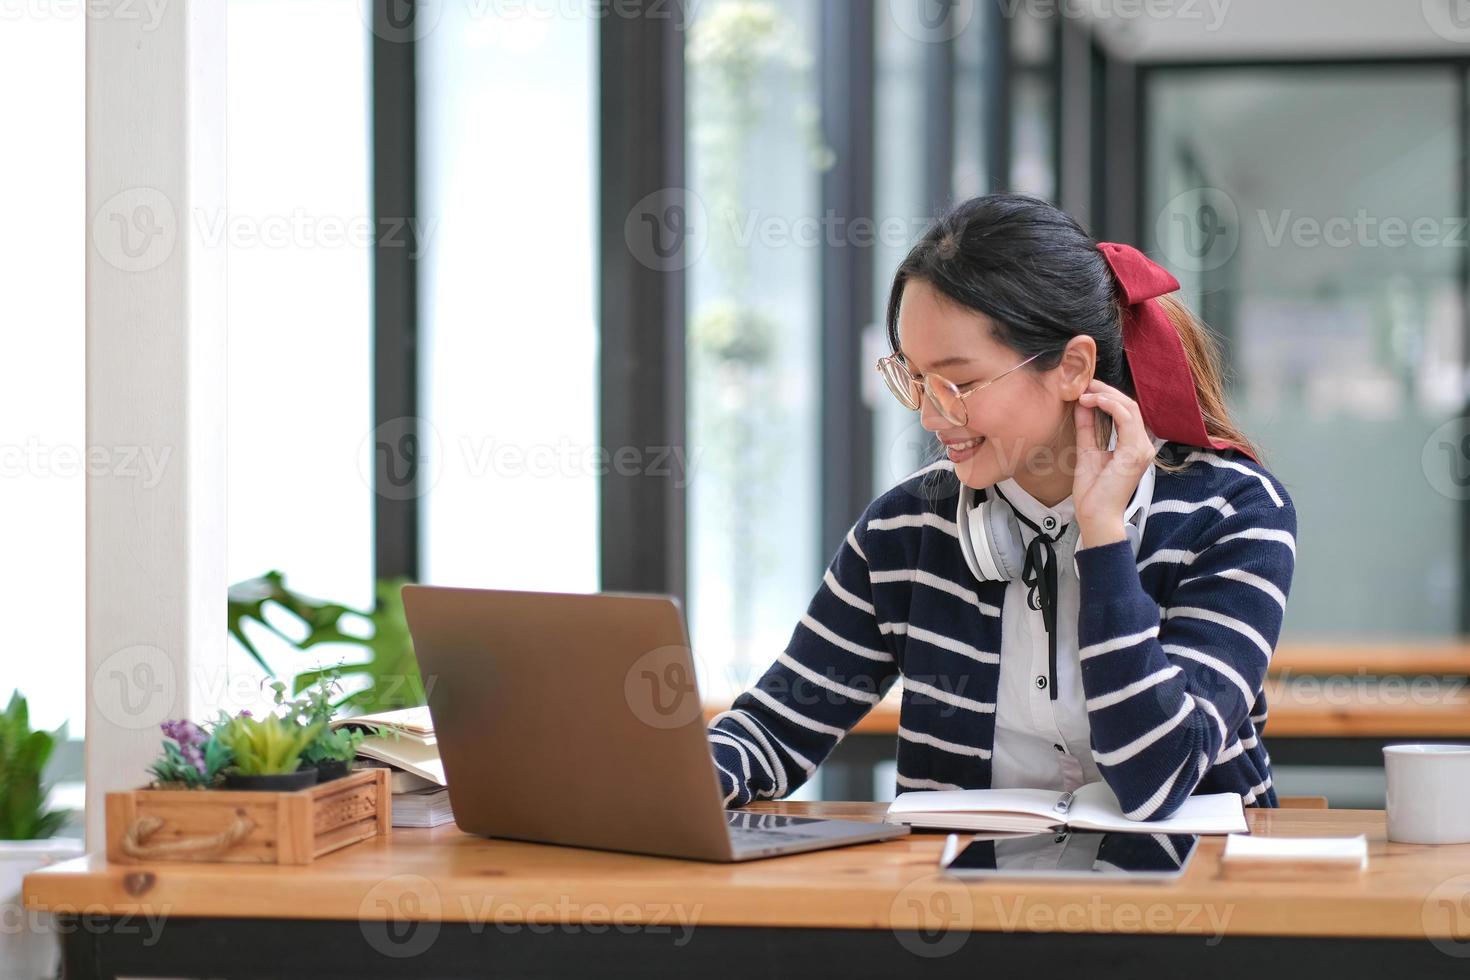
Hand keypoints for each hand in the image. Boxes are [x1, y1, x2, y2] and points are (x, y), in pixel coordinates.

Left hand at [1073, 380, 1156, 535]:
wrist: (1096, 516)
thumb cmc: (1093, 492)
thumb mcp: (1087, 451)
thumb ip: (1087, 428)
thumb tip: (1082, 405)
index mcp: (1134, 446)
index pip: (1126, 411)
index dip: (1106, 396)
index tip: (1085, 388)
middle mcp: (1143, 445)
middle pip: (1129, 405)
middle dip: (1105, 391)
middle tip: (1084, 384)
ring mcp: (1142, 449)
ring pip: (1129, 407)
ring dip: (1105, 396)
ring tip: (1084, 393)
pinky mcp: (1135, 452)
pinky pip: (1127, 418)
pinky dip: (1109, 405)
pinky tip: (1093, 401)